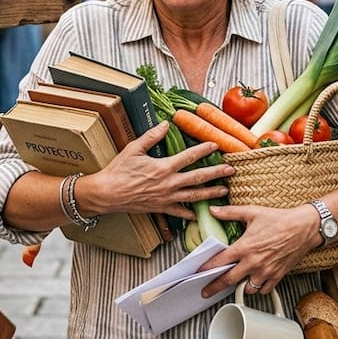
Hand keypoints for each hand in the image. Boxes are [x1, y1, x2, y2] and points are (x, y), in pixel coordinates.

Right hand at [82, 122, 233, 219]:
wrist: (107, 194)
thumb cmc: (118, 170)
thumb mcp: (134, 148)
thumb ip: (152, 136)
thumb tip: (165, 124)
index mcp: (163, 167)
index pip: (189, 156)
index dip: (204, 150)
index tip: (216, 145)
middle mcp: (169, 183)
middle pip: (198, 178)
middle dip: (216, 173)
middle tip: (231, 170)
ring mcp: (166, 198)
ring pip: (194, 196)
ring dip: (211, 193)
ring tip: (225, 191)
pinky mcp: (161, 208)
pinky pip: (179, 212)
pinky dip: (191, 214)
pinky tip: (199, 214)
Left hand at [197, 203, 319, 296]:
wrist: (304, 227)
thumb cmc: (280, 219)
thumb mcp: (252, 212)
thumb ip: (230, 213)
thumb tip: (213, 210)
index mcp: (245, 247)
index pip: (219, 261)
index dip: (206, 268)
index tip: (198, 273)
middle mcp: (253, 262)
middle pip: (228, 280)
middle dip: (214, 287)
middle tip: (205, 291)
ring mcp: (266, 271)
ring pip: (247, 288)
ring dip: (239, 286)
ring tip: (235, 282)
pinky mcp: (277, 275)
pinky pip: (264, 290)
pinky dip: (258, 288)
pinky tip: (255, 282)